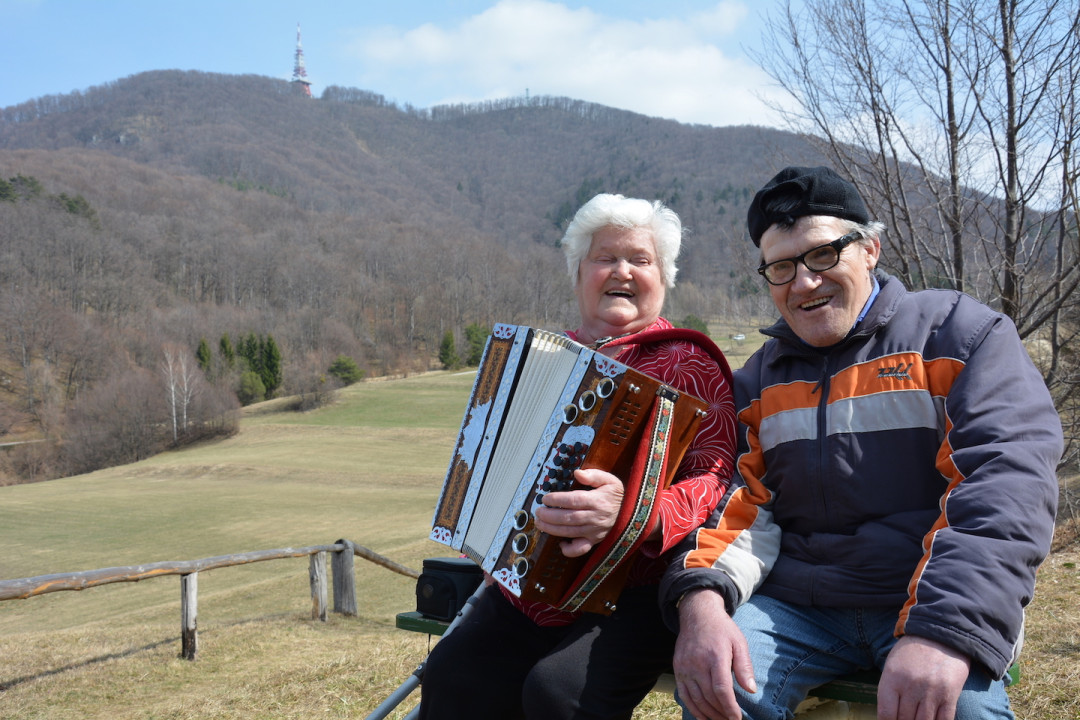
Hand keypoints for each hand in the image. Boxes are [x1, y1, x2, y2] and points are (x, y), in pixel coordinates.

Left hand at [533, 468, 623, 556]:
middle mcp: (595, 517)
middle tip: (538, 511)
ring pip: (570, 532)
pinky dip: (569, 550)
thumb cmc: (618, 496)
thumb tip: (577, 473)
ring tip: (540, 523)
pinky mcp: (594, 541)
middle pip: (568, 517)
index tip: (545, 498)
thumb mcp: (610, 480)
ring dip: (552, 529)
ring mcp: (594, 531)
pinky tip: (560, 543)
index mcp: (597, 500)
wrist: (634, 514)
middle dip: (550, 515)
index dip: (557, 500)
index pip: (574, 500)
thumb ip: (594, 475)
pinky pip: (581, 549)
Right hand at [673, 590, 755, 719]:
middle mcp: (697, 663)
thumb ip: (744, 666)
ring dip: (709, 715)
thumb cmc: (722, 629)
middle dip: (721, 714)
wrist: (697, 614)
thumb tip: (751, 690)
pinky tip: (703, 716)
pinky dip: (693, 708)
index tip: (737, 719)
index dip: (729, 708)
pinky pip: (684, 694)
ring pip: (696, 699)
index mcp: (715, 656)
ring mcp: (685, 667)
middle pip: (709, 697)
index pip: (721, 689)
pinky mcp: (677, 668)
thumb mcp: (739, 642)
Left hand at [878, 635, 970, 719]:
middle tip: (905, 717)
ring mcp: (932, 692)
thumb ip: (890, 689)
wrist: (940, 634)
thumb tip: (890, 716)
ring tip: (917, 718)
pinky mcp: (950, 695)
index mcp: (892, 678)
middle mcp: (911, 687)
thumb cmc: (912, 651)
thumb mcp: (892, 664)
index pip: (886, 714)